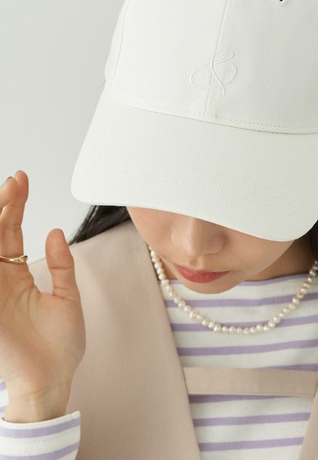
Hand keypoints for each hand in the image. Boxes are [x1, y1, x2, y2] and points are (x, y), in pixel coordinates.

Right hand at [0, 171, 84, 421]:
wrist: (50, 382)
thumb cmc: (59, 347)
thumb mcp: (67, 297)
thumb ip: (61, 265)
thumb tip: (55, 231)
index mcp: (17, 275)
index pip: (11, 231)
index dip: (15, 204)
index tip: (21, 180)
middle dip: (3, 204)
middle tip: (15, 180)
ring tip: (5, 192)